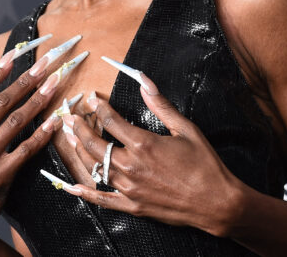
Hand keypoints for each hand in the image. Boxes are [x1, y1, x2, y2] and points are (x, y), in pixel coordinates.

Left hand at [61, 77, 241, 237]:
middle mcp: (131, 166)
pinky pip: (102, 200)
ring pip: (94, 167)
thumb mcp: (185, 129)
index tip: (92, 99)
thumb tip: (144, 81)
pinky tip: (72, 187)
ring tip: (71, 139)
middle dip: (79, 128)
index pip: (111, 121)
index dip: (99, 108)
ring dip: (80, 151)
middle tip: (69, 117)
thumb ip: (161, 104)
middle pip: (95, 144)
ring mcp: (129, 188)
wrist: (216, 202)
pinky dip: (85, 193)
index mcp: (143, 144)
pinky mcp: (132, 206)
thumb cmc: (204, 164)